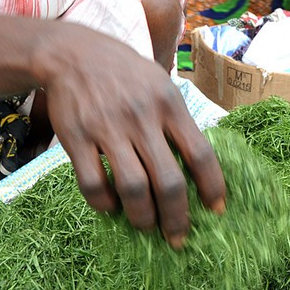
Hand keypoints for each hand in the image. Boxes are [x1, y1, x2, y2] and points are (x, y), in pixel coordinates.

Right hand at [39, 26, 226, 247]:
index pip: (200, 154)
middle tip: (177, 236)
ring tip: (145, 225)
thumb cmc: (125, 72)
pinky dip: (104, 204)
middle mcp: (142, 118)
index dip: (212, 187)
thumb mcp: (161, 84)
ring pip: (133, 188)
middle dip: (177, 217)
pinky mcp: (77, 138)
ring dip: (142, 217)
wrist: (73, 53)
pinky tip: (111, 206)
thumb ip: (178, 120)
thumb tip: (201, 164)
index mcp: (169, 104)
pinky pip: (93, 184)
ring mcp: (108, 128)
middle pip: (168, 181)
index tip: (217, 210)